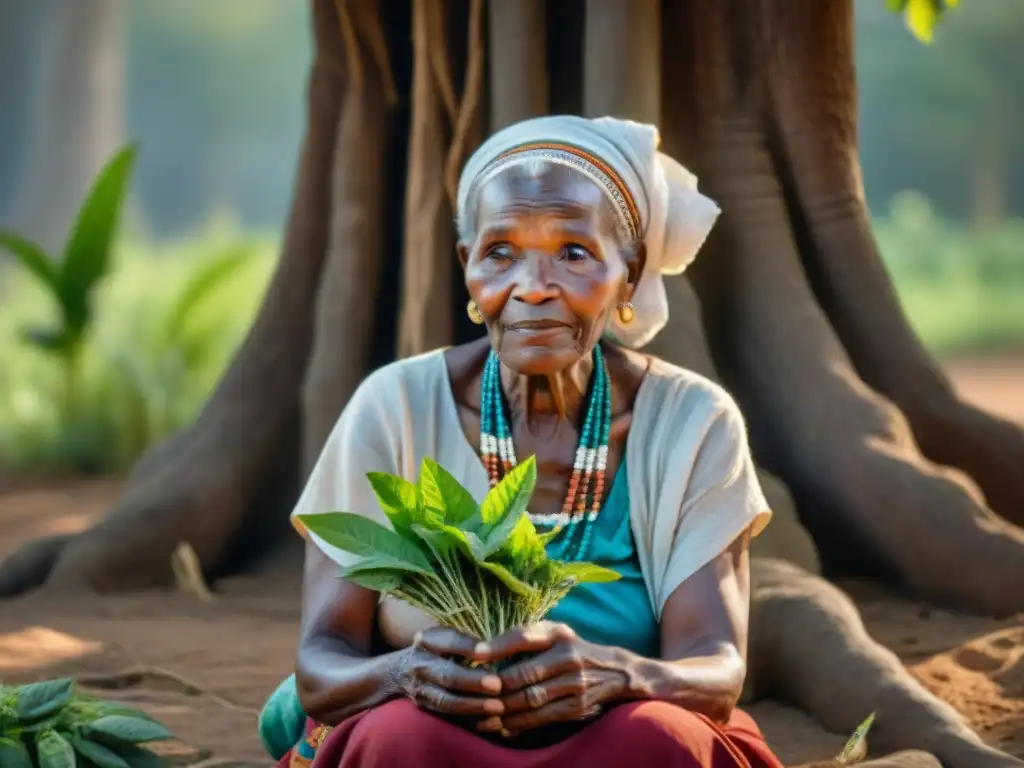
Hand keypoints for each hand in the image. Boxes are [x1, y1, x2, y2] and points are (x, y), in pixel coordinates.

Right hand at [395, 627, 504, 718]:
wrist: (400, 671)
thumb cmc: (437, 649)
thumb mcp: (445, 635)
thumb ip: (469, 638)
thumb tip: (507, 640)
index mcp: (428, 640)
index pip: (449, 641)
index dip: (468, 646)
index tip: (488, 652)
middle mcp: (420, 664)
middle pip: (447, 674)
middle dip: (473, 680)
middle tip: (498, 684)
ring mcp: (420, 689)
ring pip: (446, 700)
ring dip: (473, 705)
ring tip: (498, 707)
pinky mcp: (426, 708)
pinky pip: (448, 717)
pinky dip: (470, 719)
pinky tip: (490, 721)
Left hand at [470, 622, 628, 734]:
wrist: (618, 672)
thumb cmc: (574, 649)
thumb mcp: (557, 634)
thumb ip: (528, 637)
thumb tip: (486, 649)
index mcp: (559, 634)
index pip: (524, 637)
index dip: (498, 646)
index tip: (475, 654)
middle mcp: (567, 656)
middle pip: (524, 673)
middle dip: (497, 686)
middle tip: (474, 692)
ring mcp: (574, 683)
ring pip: (531, 698)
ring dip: (504, 709)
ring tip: (482, 714)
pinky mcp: (577, 706)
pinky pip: (542, 717)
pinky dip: (520, 724)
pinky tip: (503, 727)